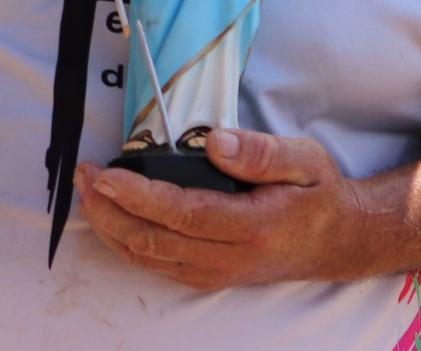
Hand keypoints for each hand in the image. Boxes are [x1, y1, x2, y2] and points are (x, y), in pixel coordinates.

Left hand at [75, 130, 363, 288]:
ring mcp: (216, 272)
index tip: (103, 173)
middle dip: (109, 207)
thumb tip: (215, 143)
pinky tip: (109, 216)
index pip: (181, 213)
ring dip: (109, 224)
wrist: (336, 241)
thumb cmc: (317, 195)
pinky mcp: (207, 276)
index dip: (136, 195)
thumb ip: (260, 152)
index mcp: (252, 226)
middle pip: (153, 239)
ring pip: (148, 256)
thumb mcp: (304, 161)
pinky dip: (124, 241)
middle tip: (84, 174)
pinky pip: (156, 263)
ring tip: (86, 190)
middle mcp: (230, 257)